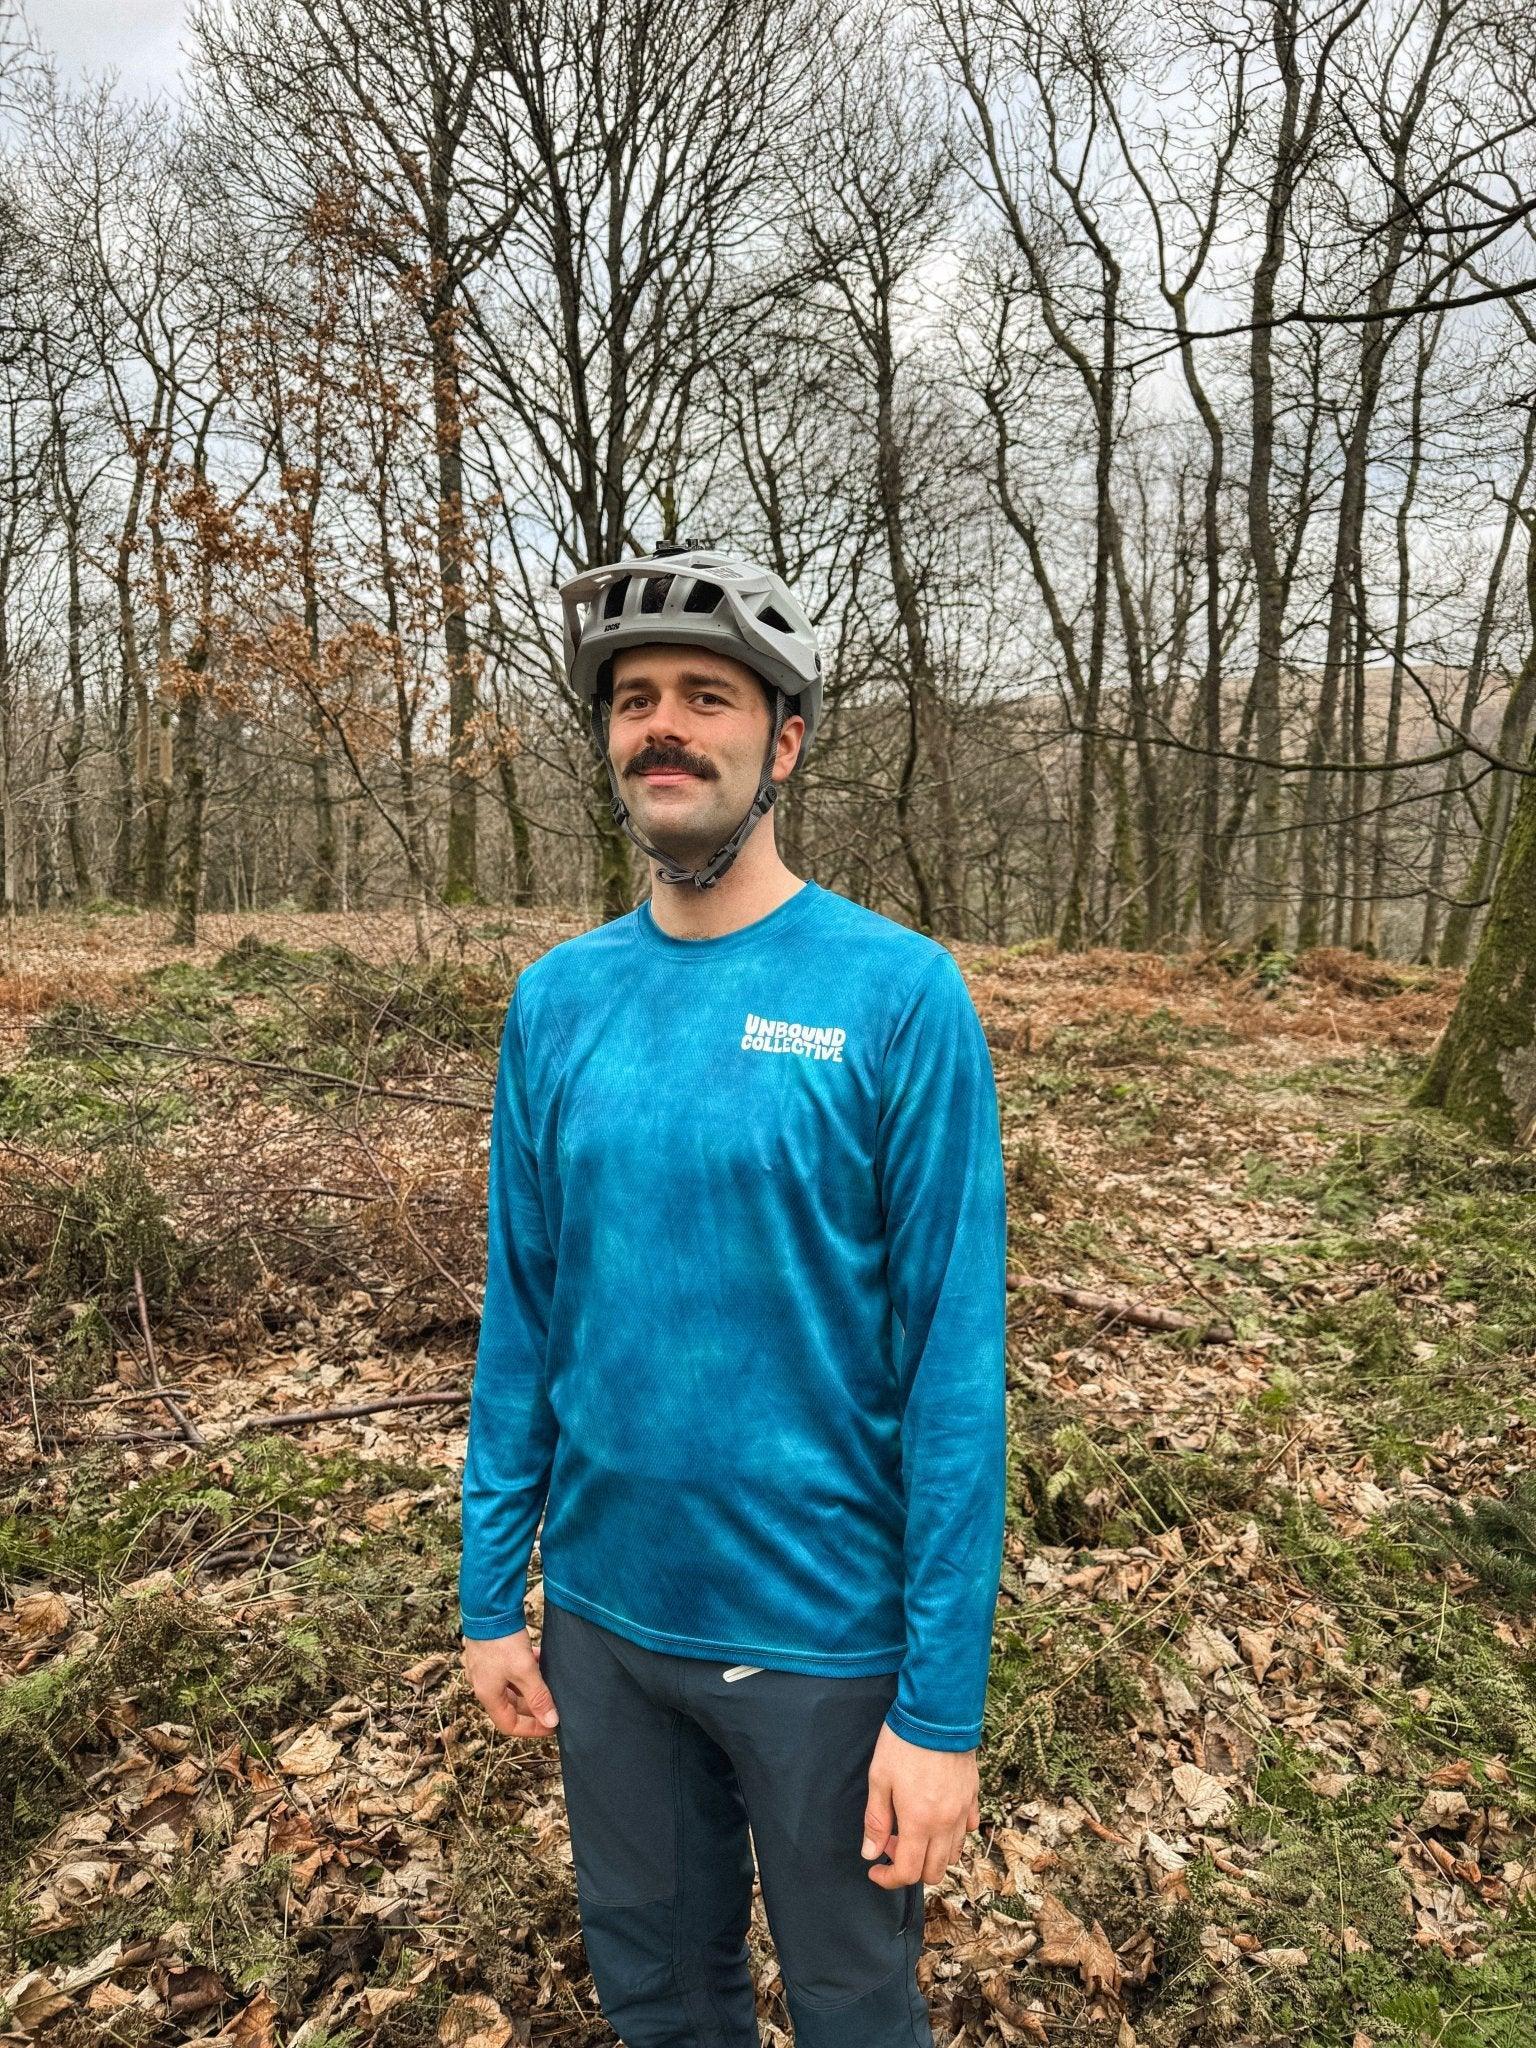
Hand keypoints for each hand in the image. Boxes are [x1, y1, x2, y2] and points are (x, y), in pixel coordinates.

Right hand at [462, 1629, 559, 1738]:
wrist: (487, 1606)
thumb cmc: (501, 1640)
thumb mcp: (524, 1671)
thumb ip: (538, 1696)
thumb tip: (551, 1720)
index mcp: (488, 1694)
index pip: (509, 1724)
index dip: (531, 1728)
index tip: (552, 1725)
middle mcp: (485, 1684)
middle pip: (511, 1705)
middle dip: (534, 1706)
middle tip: (556, 1704)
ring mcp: (487, 1668)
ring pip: (513, 1686)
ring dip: (532, 1687)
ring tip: (552, 1682)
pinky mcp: (492, 1653)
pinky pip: (512, 1669)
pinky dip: (527, 1669)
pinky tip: (540, 1658)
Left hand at [862, 1722, 978, 1888]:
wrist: (938, 1711)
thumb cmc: (904, 1743)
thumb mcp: (879, 1779)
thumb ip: (876, 1821)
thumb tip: (871, 1854)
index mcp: (920, 1822)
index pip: (908, 1872)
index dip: (888, 1879)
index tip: (875, 1870)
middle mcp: (946, 1823)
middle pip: (934, 1871)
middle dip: (910, 1869)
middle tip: (892, 1842)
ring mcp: (963, 1810)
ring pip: (953, 1854)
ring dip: (932, 1854)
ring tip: (913, 1830)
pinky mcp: (972, 1795)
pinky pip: (967, 1828)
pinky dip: (952, 1834)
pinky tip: (937, 1816)